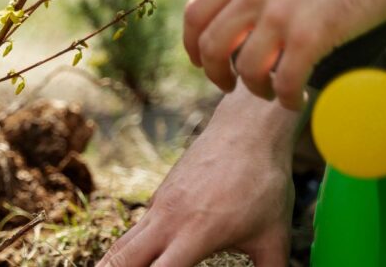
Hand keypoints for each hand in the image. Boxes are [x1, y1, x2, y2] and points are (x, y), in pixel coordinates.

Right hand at [99, 86, 296, 265]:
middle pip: (124, 258)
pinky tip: (129, 259)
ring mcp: (160, 205)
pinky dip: (128, 247)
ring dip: (111, 263)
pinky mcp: (161, 195)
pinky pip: (137, 227)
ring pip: (124, 242)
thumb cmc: (263, 182)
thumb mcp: (274, 234)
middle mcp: (169, 220)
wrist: (246, 131)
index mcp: (195, 234)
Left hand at [183, 0, 385, 109]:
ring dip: (257, 89)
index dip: (192, 46)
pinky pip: (285, 80)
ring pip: (247, 69)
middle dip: (217, 75)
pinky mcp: (311, 34)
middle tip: (232, 86)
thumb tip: (245, 7)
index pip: (195, 15)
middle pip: (212, 47)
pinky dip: (287, 97)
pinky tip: (297, 99)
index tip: (202, 62)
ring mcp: (280, 14)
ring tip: (274, 91)